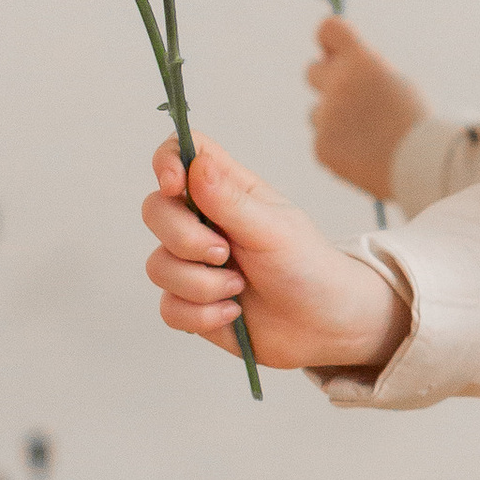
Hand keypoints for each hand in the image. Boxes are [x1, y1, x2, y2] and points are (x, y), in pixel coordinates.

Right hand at [142, 140, 409, 374]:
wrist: (325, 326)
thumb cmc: (307, 267)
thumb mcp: (274, 230)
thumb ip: (230, 201)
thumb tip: (195, 163)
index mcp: (226, 191)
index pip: (182, 153)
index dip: (167, 162)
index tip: (174, 186)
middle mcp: (203, 222)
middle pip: (155, 210)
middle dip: (185, 239)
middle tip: (225, 254)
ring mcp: (193, 264)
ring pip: (158, 266)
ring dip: (201, 284)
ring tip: (240, 289)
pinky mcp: (191, 303)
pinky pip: (169, 308)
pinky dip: (201, 315)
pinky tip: (232, 314)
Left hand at [306, 18, 428, 200]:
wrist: (424, 165)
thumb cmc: (416, 123)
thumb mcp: (397, 84)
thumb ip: (364, 71)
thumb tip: (335, 61)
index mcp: (362, 61)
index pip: (328, 30)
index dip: (329, 41)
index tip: (334, 51)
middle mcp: (339, 84)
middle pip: (312, 71)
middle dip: (327, 81)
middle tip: (350, 98)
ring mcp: (327, 117)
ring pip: (318, 112)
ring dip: (335, 121)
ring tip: (369, 137)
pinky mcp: (321, 146)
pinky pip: (323, 141)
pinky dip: (340, 148)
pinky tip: (365, 156)